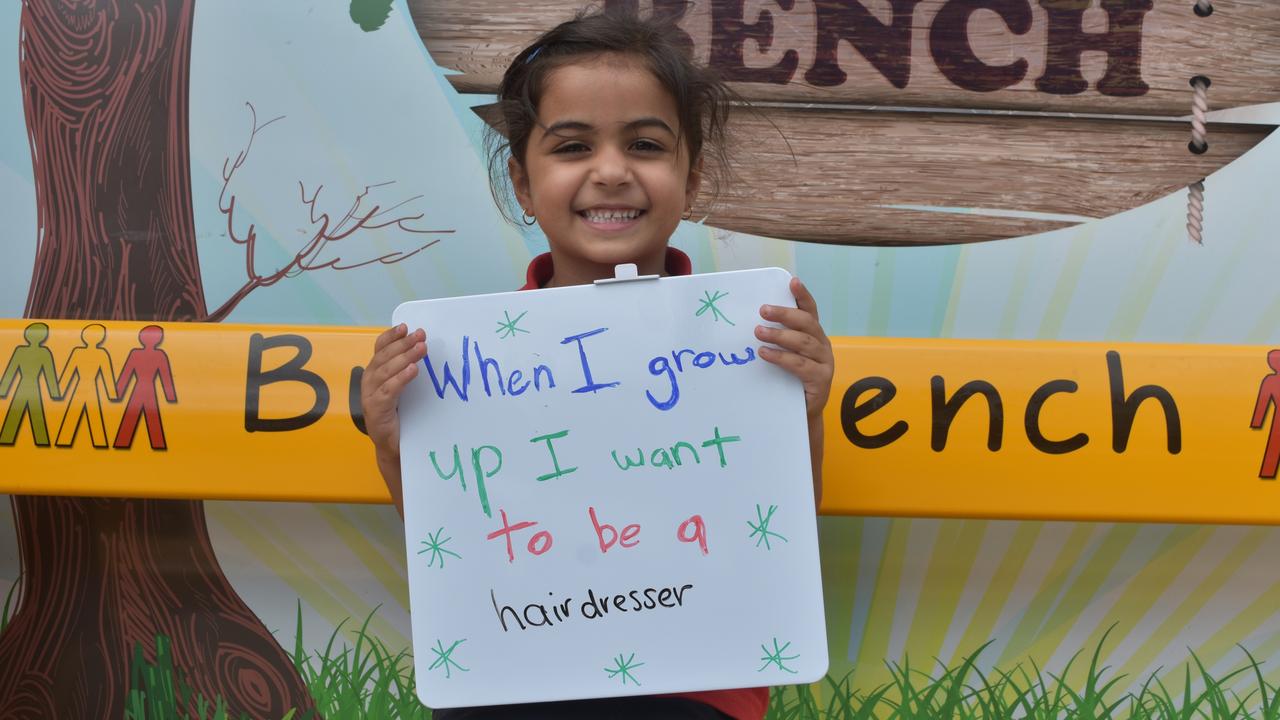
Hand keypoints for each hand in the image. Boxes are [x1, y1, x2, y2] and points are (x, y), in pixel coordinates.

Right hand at [360, 324, 426, 512]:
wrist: (394, 448)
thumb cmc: (401, 416)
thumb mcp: (402, 389)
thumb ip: (406, 371)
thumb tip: (424, 348)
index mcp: (374, 374)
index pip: (379, 349)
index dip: (391, 337)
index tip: (406, 326)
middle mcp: (368, 382)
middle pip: (384, 357)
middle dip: (403, 344)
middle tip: (421, 335)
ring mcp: (370, 397)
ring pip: (385, 371)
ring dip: (404, 358)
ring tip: (421, 348)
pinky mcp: (376, 411)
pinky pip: (388, 391)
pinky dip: (400, 379)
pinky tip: (413, 371)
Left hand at [756, 277, 833, 419]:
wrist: (801, 415)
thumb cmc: (788, 381)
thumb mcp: (784, 355)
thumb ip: (777, 339)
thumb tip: (753, 322)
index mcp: (814, 335)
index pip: (810, 310)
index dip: (803, 295)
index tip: (792, 281)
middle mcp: (822, 345)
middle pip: (806, 323)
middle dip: (784, 314)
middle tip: (762, 310)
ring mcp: (824, 362)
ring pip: (803, 342)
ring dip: (779, 335)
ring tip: (758, 332)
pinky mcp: (821, 380)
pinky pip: (800, 365)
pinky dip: (781, 357)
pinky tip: (765, 353)